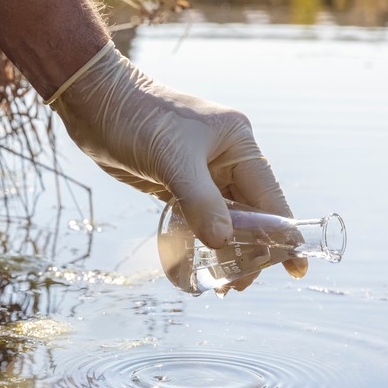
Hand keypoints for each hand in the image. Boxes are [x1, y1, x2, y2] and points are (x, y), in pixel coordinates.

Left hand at [49, 43, 307, 284]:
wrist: (94, 102)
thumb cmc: (136, 119)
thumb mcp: (172, 159)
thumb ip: (200, 201)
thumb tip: (223, 242)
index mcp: (237, 143)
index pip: (269, 196)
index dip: (282, 234)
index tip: (294, 268)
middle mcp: (225, 158)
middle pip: (249, 213)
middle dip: (248, 249)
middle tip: (236, 285)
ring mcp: (201, 172)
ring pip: (223, 218)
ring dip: (223, 249)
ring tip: (220, 284)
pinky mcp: (176, 183)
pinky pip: (197, 217)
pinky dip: (199, 239)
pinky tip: (198, 263)